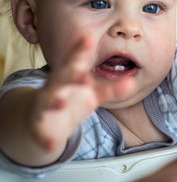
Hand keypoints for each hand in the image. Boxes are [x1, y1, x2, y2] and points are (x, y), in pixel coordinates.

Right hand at [28, 36, 133, 150]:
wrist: (42, 118)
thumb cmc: (72, 98)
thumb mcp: (93, 92)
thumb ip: (112, 88)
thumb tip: (133, 83)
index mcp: (70, 75)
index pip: (76, 60)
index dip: (81, 50)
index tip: (88, 38)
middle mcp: (56, 86)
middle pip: (62, 78)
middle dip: (72, 75)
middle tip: (84, 75)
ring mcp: (45, 105)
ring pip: (48, 101)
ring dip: (55, 101)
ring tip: (62, 102)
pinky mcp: (39, 125)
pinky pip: (42, 133)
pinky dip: (47, 138)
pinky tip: (52, 143)